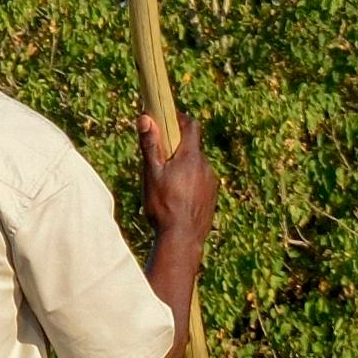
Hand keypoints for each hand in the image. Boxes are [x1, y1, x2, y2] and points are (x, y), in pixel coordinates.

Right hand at [140, 108, 225, 272]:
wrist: (182, 239)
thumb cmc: (164, 205)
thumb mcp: (151, 173)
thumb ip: (150, 145)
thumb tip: (146, 118)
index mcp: (191, 157)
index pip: (190, 125)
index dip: (179, 118)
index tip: (166, 117)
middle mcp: (205, 166)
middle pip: (191, 147)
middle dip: (176, 147)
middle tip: (158, 158)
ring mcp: (211, 183)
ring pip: (195, 166)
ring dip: (183, 168)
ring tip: (166, 184)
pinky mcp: (212, 197)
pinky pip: (200, 182)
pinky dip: (189, 183)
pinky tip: (176, 198)